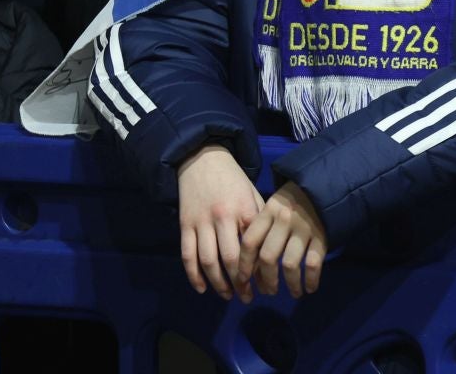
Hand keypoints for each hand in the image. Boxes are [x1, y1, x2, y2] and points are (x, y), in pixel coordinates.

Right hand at [176, 144, 262, 301]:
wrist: (201, 158)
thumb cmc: (232, 178)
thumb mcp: (252, 192)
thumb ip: (260, 218)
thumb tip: (271, 249)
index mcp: (244, 209)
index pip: (254, 247)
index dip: (260, 270)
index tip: (266, 285)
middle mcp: (223, 217)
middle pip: (231, 259)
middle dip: (240, 283)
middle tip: (248, 297)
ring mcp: (201, 222)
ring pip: (208, 261)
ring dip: (219, 284)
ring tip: (228, 296)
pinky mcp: (185, 224)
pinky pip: (188, 256)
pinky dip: (194, 276)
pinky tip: (202, 289)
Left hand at [237, 180, 328, 298]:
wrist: (323, 187)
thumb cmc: (291, 203)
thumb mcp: (272, 208)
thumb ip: (260, 230)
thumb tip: (247, 268)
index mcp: (268, 212)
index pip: (250, 242)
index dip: (244, 265)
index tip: (243, 281)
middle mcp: (284, 220)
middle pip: (268, 257)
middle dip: (267, 280)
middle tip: (269, 291)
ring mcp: (304, 228)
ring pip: (290, 264)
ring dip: (290, 284)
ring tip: (293, 293)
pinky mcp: (321, 236)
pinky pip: (313, 264)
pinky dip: (311, 280)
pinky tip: (309, 288)